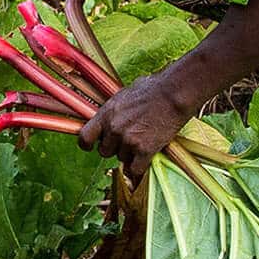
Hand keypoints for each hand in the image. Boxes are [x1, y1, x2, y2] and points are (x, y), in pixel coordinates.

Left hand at [77, 73, 194, 176]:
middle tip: (129, 139)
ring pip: (122, 159)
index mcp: (106, 114)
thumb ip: (113, 110)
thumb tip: (110, 115)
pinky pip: (135, 169)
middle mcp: (114, 129)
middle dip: (114, 148)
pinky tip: (146, 159)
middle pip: (105, 152)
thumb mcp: (124, 95)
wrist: (174, 94)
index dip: (87, 145)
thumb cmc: (153, 89)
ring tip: (144, 140)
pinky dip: (139, 167)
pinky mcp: (145, 150)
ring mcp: (128, 140)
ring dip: (130, 155)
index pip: (84, 137)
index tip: (91, 147)